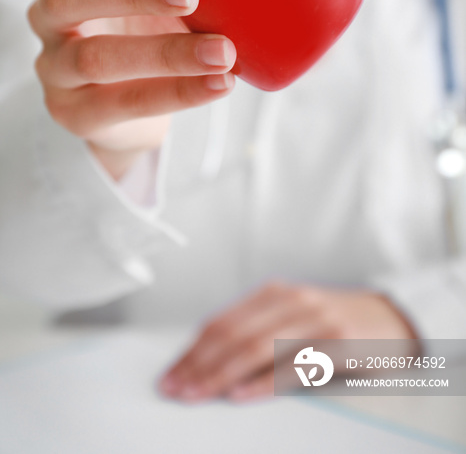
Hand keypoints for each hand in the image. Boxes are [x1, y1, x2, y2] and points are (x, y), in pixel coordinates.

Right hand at [28, 0, 235, 177]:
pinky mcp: (73, 112)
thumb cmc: (147, 29)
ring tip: (223, 52)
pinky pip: (122, 104)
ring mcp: (55, 66)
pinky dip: (176, 94)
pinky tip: (221, 84)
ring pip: (96, 58)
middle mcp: (50, 14)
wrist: (123, 104)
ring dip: (164, 53)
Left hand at [159, 281, 417, 402]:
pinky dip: (264, 383)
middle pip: (233, 335)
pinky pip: (294, 365)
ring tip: (197, 394)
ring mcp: (315, 320)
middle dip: (199, 364)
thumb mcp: (292, 317)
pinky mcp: (338, 342)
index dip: (192, 351)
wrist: (390, 320)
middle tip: (176, 388)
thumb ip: (257, 331)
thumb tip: (208, 363)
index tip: (172, 374)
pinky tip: (242, 395)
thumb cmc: (335, 322)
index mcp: (274, 294)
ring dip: (221, 375)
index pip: (221, 323)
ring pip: (256, 348)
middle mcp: (291, 302)